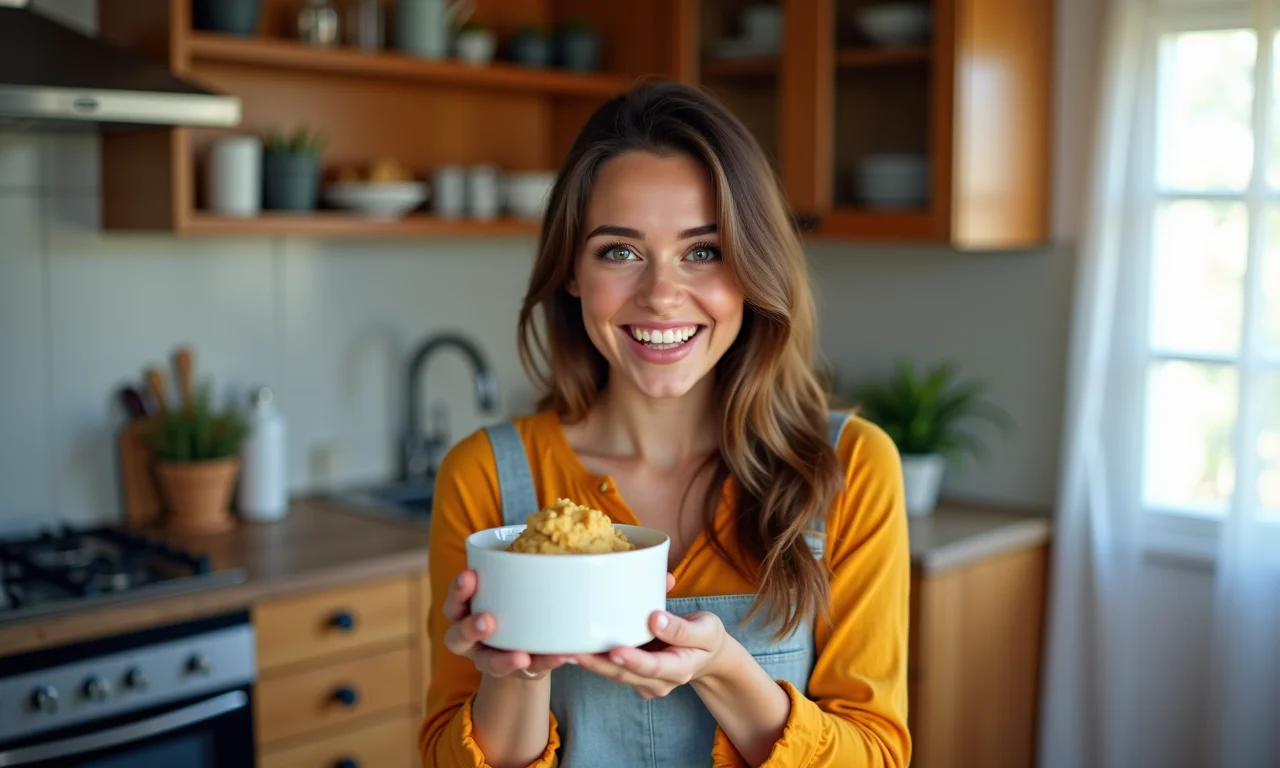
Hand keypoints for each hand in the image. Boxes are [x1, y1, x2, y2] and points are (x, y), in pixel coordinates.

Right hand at [442, 570, 570, 679]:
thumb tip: (557, 517)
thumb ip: (524, 561)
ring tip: (520, 656)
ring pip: (486, 662)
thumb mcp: (514, 581)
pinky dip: (542, 665)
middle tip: (486, 620)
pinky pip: (526, 674)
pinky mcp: (516, 673)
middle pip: (457, 636)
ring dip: (501, 659)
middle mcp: (470, 637)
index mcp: (466, 608)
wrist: (526, 646)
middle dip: (470, 627)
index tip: (469, 576)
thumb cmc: (516, 600)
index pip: (454, 599)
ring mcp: (489, 659)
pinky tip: (559, 656)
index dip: (458, 590)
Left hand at [575, 606, 728, 699]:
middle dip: (596, 664)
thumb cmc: (706, 637)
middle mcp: (659, 682)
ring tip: (562, 649)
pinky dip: (592, 659)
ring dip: (588, 663)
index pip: (652, 667)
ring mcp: (644, 682)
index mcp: (679, 669)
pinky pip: (610, 669)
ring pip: (612, 674)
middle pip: (623, 674)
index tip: (615, 649)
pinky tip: (570, 647)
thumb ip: (683, 627)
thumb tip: (655, 618)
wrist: (706, 655)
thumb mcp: (707, 629)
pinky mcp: (633, 675)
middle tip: (572, 651)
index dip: (633, 660)